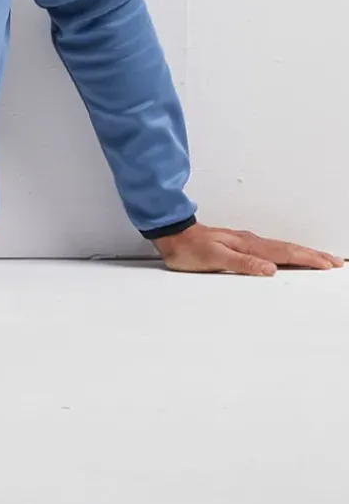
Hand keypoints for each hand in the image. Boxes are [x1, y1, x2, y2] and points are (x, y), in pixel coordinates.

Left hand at [153, 223, 343, 275]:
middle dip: (313, 255)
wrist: (170, 235)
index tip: (328, 264)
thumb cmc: (188, 249)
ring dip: (302, 254)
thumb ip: (242, 263)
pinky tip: (286, 258)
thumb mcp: (214, 258)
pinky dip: (285, 254)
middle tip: (334, 261)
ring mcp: (244, 242)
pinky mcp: (237, 245)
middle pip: (288, 249)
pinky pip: (269, 249)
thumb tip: (270, 269)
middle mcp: (249, 241)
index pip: (285, 252)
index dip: (308, 259)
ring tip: (318, 259)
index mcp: (248, 245)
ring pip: (280, 248)